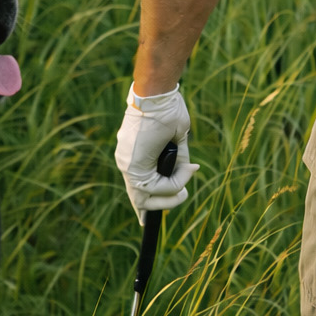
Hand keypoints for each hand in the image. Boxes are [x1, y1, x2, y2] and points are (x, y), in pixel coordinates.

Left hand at [114, 84, 199, 224]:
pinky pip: (153, 187)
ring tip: (189, 176)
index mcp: (133, 154)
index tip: (145, 222)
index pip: (137, 187)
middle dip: (167, 201)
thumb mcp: (176, 137)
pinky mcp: (133, 165)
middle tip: (186, 192)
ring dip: (173, 192)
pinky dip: (173, 185)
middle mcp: (126, 161)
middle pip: (142, 198)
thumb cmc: (167, 108)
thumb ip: (178, 158)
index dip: (145, 205)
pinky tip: (186, 172)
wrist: (157, 93)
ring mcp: (127, 163)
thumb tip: (189, 171)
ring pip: (149, 195)